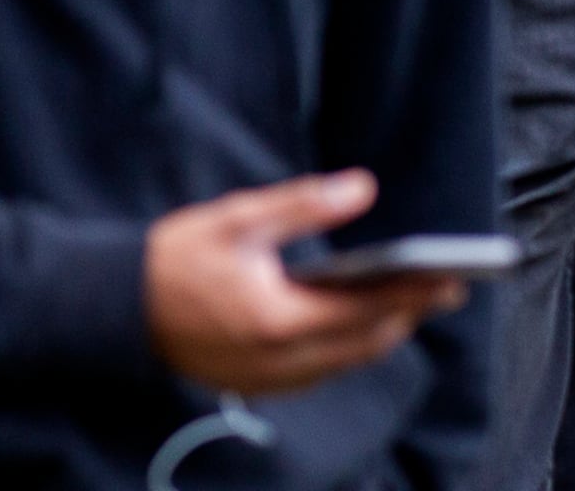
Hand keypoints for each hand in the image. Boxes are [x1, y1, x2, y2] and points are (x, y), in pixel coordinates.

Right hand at [147, 171, 465, 396]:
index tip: (455, 278)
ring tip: (407, 302)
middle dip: (407, 314)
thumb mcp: (238, 219)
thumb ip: (304, 205)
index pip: (369, 309)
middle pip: (368, 342)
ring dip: (379, 333)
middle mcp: (283, 360)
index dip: (416, 294)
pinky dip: (346, 348)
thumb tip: (362, 188)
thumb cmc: (174, 258)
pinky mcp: (261, 386)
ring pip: (348, 361)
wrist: (119, 307)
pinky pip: (321, 372)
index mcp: (280, 318)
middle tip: (442, 286)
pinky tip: (352, 322)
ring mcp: (272, 380)